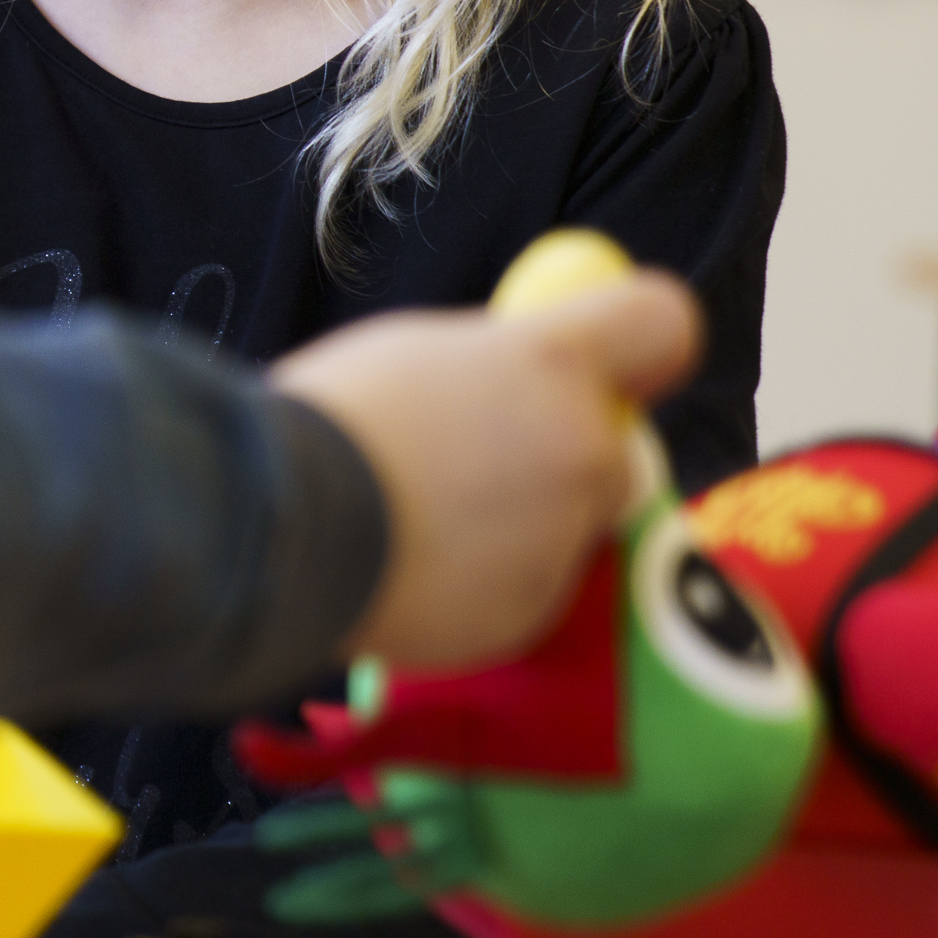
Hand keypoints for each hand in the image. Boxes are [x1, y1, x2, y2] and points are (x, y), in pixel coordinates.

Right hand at [273, 268, 698, 671]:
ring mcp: (562, 539)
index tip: (604, 359)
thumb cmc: (330, 421)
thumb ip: (496, 358)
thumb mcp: (416, 349)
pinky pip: (523, 584)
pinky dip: (481, 578)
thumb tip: (523, 363)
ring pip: (566, 524)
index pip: (662, 324)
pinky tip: (410, 562)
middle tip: (482, 455)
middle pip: (618, 446)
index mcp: (553, 363)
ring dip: (516, 519)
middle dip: (566, 451)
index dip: (636, 341)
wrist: (274, 528)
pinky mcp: (531, 612)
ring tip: (417, 516)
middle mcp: (581, 449)